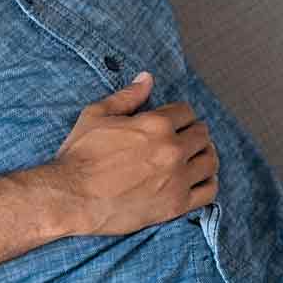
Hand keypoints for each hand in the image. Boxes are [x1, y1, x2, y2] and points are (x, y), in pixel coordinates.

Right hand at [46, 72, 219, 236]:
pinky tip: (198, 178)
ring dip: (204, 154)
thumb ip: (127, 96)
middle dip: (193, 132)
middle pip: (202, 134)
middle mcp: (172, 150)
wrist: (72, 196)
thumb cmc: (81, 154)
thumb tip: (147, 78)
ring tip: (194, 155)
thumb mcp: (96, 115)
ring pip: (210, 161)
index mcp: (156, 124)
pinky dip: (208, 182)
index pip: (186, 112)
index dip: (179, 113)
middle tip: (183, 136)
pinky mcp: (176, 204)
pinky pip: (209, 191)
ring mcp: (177, 179)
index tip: (173, 119)